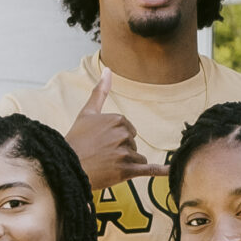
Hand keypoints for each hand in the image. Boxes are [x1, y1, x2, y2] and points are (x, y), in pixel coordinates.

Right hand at [65, 69, 158, 191]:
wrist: (67, 165)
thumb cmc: (77, 139)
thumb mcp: (87, 112)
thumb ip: (100, 91)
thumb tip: (108, 69)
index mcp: (118, 119)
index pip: (129, 130)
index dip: (116, 138)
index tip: (101, 142)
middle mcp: (123, 134)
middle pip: (134, 145)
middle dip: (121, 152)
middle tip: (101, 155)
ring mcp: (125, 153)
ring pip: (138, 159)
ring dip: (126, 164)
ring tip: (106, 165)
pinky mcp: (126, 170)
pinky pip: (150, 169)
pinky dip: (162, 171)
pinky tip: (173, 171)